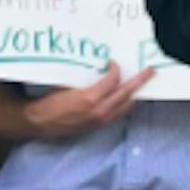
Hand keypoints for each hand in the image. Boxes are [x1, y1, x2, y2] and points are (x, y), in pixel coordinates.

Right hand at [22, 62, 151, 138]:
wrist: (40, 122)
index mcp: (90, 98)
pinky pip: (119, 114)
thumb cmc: (50, 102)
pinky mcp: (99, 126)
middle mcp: (99, 111)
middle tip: (150, 71)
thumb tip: (101, 69)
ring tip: (143, 83)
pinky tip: (129, 97)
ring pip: (126, 105)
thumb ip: (87, 79)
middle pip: (126, 93)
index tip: (114, 63)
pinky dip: (126, 104)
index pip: (113, 81)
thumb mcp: (67, 85)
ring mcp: (101, 120)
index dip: (116, 70)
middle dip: (140, 80)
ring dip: (135, 93)